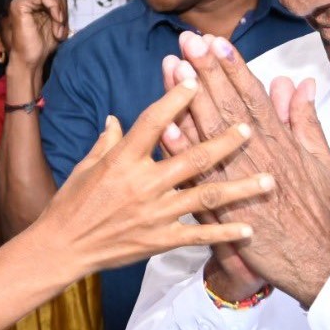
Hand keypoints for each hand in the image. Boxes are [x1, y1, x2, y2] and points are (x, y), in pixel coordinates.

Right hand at [5, 0, 68, 70]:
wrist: (31, 59)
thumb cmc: (42, 44)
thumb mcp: (57, 21)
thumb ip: (59, 6)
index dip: (64, 8)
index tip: (63, 26)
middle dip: (63, 11)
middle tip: (60, 30)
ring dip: (60, 12)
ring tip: (57, 30)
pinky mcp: (19, 3)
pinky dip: (54, 8)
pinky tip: (55, 22)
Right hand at [28, 75, 276, 273]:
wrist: (61, 248)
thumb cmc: (69, 205)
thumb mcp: (84, 166)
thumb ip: (106, 142)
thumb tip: (116, 120)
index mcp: (122, 159)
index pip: (155, 121)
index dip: (176, 98)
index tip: (197, 80)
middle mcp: (142, 183)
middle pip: (192, 156)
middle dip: (225, 141)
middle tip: (250, 128)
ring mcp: (154, 213)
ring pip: (205, 195)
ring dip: (240, 187)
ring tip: (269, 179)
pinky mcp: (159, 240)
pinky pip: (198, 235)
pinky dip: (225, 232)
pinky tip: (249, 228)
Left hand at [161, 31, 329, 306]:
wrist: (317, 260)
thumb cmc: (319, 211)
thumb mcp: (322, 160)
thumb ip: (305, 120)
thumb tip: (298, 84)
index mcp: (280, 141)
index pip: (252, 95)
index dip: (233, 67)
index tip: (217, 40)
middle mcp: (257, 154)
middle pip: (227, 105)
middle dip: (207, 71)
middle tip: (188, 40)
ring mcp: (238, 179)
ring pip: (210, 132)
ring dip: (190, 100)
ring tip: (174, 69)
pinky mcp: (224, 207)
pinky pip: (198, 173)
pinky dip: (184, 151)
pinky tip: (166, 127)